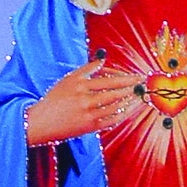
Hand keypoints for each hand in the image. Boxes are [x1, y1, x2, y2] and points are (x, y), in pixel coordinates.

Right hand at [22, 58, 138, 146]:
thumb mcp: (68, 79)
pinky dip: (122, 115)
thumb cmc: (54, 99)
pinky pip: (111, 121)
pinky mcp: (90, 127)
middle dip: (132, 89)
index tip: (137, 77)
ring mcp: (89, 115)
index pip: (109, 80)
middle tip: (143, 85)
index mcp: (80, 85)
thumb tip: (102, 59)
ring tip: (140, 97)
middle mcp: (85, 100)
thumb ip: (86, 69)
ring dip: (130, 102)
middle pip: (115, 93)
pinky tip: (129, 110)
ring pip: (115, 107)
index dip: (126, 79)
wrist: (43, 121)